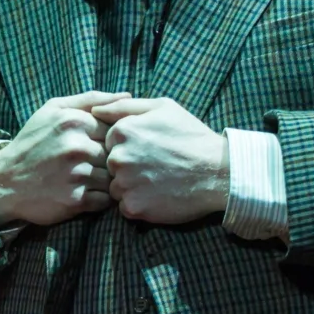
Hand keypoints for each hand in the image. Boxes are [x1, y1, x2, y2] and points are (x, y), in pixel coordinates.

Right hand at [0, 91, 126, 227]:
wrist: (4, 181)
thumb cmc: (32, 143)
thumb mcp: (53, 110)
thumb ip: (90, 99)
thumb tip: (128, 96)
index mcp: (74, 122)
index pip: (114, 130)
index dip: (107, 140)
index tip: (92, 146)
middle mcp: (77, 147)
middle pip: (115, 154)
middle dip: (106, 161)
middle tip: (88, 165)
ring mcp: (77, 175)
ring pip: (113, 177)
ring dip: (105, 180)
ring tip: (85, 179)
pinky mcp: (76, 200)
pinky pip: (105, 199)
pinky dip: (98, 199)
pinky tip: (83, 193)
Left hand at [97, 97, 229, 222]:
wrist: (219, 171)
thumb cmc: (191, 137)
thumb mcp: (163, 108)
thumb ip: (124, 106)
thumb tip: (94, 110)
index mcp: (122, 131)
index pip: (109, 143)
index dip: (129, 148)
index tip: (151, 150)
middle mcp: (118, 157)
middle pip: (110, 166)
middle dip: (128, 167)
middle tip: (157, 167)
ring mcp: (124, 183)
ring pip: (115, 188)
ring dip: (132, 187)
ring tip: (159, 181)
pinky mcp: (133, 206)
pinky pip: (124, 207)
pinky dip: (138, 204)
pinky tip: (159, 196)